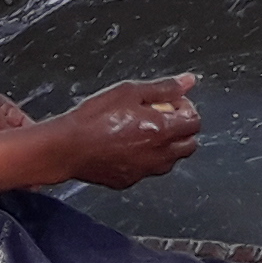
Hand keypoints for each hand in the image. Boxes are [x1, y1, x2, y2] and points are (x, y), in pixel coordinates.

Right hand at [45, 72, 200, 189]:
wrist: (67, 147)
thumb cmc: (94, 118)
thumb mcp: (129, 91)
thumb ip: (163, 88)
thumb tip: (187, 82)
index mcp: (161, 131)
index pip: (194, 123)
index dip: (186, 109)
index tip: (172, 103)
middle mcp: (157, 155)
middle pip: (189, 145)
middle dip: (182, 130)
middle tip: (164, 117)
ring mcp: (143, 171)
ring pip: (170, 161)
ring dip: (167, 146)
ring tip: (145, 131)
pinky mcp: (128, 181)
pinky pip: (147, 170)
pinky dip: (146, 159)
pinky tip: (128, 146)